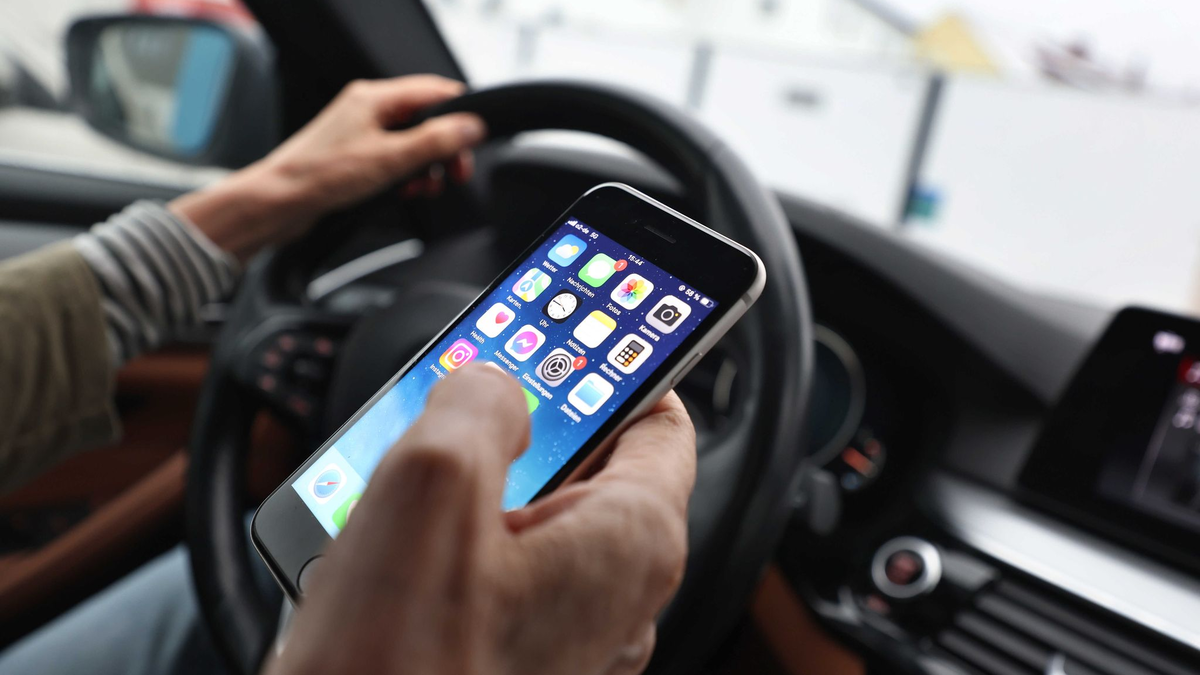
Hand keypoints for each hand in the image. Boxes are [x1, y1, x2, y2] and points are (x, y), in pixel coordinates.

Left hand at [171, 75, 484, 261]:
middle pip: (426, 120)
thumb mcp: (390, 159)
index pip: (434, 92)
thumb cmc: (321, 176)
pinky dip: (407, 175)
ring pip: (412, 143)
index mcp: (374, 97)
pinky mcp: (356, 156)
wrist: (280, 202)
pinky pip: (395, 159)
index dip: (460, 116)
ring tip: (424, 187)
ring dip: (426, 166)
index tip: (473, 142)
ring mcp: (361, 133)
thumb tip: (471, 126)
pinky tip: (405, 191)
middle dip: (444, 148)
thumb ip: (435, 141)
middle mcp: (368, 109)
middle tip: (455, 173)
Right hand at [266, 365, 696, 674]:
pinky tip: (394, 536)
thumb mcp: (432, 481)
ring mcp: (569, 637)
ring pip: (540, 520)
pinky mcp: (516, 661)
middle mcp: (618, 596)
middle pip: (596, 468)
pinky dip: (459, 540)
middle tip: (469, 395)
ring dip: (481, 484)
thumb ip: (479, 401)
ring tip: (414, 464)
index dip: (624, 366)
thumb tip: (495, 383)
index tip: (583, 333)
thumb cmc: (393, 668)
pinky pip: (504, 573)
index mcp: (632, 544)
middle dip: (531, 426)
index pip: (665, 423)